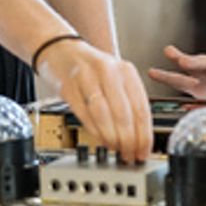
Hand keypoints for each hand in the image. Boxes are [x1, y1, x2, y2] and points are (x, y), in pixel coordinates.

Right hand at [38, 40, 152, 162]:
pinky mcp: (68, 87)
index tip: (144, 151)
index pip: (141, 108)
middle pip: (124, 113)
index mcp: (126, 71)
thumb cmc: (92, 68)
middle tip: (130, 155)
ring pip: (104, 115)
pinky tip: (100, 140)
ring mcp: (87, 78)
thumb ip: (128, 102)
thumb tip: (140, 137)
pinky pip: (83, 114)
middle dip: (129, 140)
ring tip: (116, 149)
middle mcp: (108, 71)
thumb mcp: (116, 78)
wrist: (61, 50)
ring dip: (111, 138)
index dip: (144, 135)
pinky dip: (94, 131)